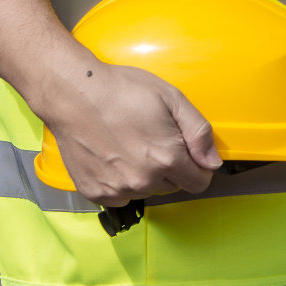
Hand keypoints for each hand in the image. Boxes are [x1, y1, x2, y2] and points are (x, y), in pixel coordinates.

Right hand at [39, 63, 221, 205]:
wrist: (72, 93)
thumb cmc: (121, 90)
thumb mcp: (172, 99)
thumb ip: (199, 133)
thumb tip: (213, 163)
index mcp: (168, 159)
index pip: (199, 182)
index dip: (197, 166)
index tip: (185, 151)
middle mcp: (144, 180)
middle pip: (173, 186)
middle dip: (170, 167)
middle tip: (151, 139)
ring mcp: (118, 189)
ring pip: (146, 190)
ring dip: (144, 174)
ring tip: (128, 144)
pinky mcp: (95, 192)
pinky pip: (120, 196)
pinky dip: (120, 181)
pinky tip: (112, 157)